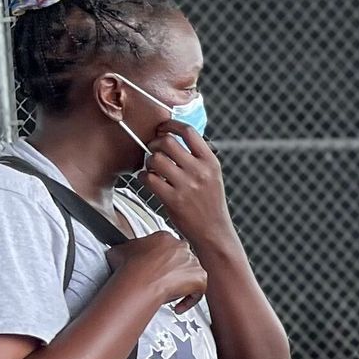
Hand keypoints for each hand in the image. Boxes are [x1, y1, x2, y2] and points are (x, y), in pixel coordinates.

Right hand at [106, 228, 206, 314]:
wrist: (140, 280)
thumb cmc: (130, 267)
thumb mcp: (119, 251)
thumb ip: (124, 249)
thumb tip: (118, 252)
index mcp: (164, 238)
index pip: (166, 248)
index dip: (159, 261)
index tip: (155, 269)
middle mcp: (181, 247)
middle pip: (180, 259)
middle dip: (171, 272)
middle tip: (162, 282)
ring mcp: (192, 262)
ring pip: (190, 274)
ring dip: (182, 285)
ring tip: (170, 294)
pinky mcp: (199, 278)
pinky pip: (198, 291)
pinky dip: (189, 300)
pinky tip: (178, 306)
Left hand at [138, 122, 234, 250]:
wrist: (214, 233)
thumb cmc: (209, 204)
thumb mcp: (212, 177)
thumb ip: (197, 159)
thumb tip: (173, 139)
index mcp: (211, 162)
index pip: (189, 131)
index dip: (171, 125)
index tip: (162, 128)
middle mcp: (200, 171)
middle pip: (167, 142)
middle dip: (154, 144)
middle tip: (153, 151)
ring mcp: (187, 186)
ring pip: (155, 159)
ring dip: (148, 162)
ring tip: (152, 170)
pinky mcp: (173, 200)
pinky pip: (149, 179)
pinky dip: (144, 178)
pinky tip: (149, 182)